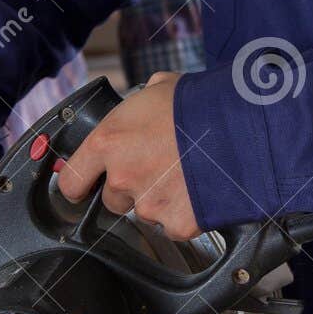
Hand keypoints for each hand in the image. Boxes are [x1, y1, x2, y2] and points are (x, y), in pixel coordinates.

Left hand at [57, 72, 201, 239]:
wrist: (240, 128)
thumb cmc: (200, 104)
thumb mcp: (159, 88)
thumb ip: (139, 103)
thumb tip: (142, 100)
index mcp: (108, 143)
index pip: (72, 180)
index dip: (79, 184)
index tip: (85, 186)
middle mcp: (122, 178)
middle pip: (112, 200)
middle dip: (130, 189)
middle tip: (157, 169)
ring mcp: (149, 204)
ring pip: (146, 213)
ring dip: (160, 199)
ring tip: (185, 175)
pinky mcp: (177, 223)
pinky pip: (175, 225)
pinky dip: (186, 213)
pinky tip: (199, 190)